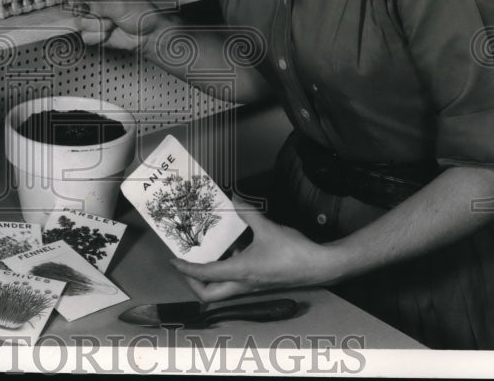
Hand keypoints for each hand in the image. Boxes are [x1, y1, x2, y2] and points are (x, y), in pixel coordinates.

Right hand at [67, 0, 166, 52]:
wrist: (149, 34)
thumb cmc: (141, 13)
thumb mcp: (118, 4)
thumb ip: (95, 5)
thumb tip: (79, 6)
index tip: (81, 3)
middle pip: (77, 7)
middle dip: (93, 15)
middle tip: (108, 15)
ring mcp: (94, 14)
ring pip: (80, 23)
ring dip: (99, 26)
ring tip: (113, 23)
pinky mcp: (94, 30)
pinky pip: (85, 35)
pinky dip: (98, 36)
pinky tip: (110, 32)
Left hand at [169, 199, 342, 301]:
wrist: (320, 266)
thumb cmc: (293, 251)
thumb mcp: (267, 227)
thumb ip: (248, 212)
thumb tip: (234, 198)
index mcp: (240, 272)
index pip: (205, 275)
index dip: (186, 269)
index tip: (173, 260)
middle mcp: (243, 284)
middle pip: (209, 295)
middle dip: (193, 283)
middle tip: (187, 265)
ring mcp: (251, 286)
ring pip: (222, 291)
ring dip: (209, 278)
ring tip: (204, 256)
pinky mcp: (260, 283)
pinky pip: (235, 282)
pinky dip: (226, 270)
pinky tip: (231, 250)